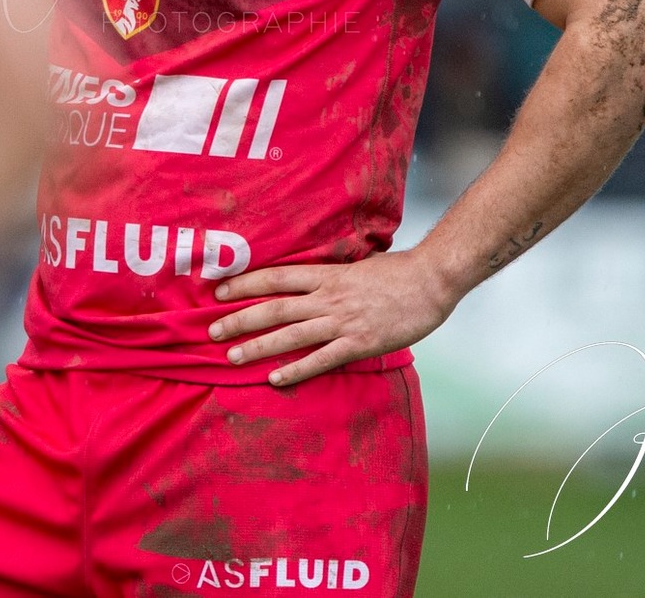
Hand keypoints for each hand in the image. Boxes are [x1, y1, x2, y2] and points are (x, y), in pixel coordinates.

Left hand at [207, 249, 459, 387]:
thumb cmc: (397, 273)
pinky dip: (296, 369)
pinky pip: (321, 360)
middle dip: (240, 319)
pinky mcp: (359, 344)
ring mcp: (343, 322)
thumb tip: (308, 281)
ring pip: (291, 335)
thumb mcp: (358, 266)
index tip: (219, 291)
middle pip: (275, 307)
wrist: (432, 281)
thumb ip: (331, 276)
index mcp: (327, 275)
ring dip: (258, 346)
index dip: (245, 284)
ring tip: (232, 356)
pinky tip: (275, 378)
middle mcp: (329, 297)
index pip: (276, 277)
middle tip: (212, 330)